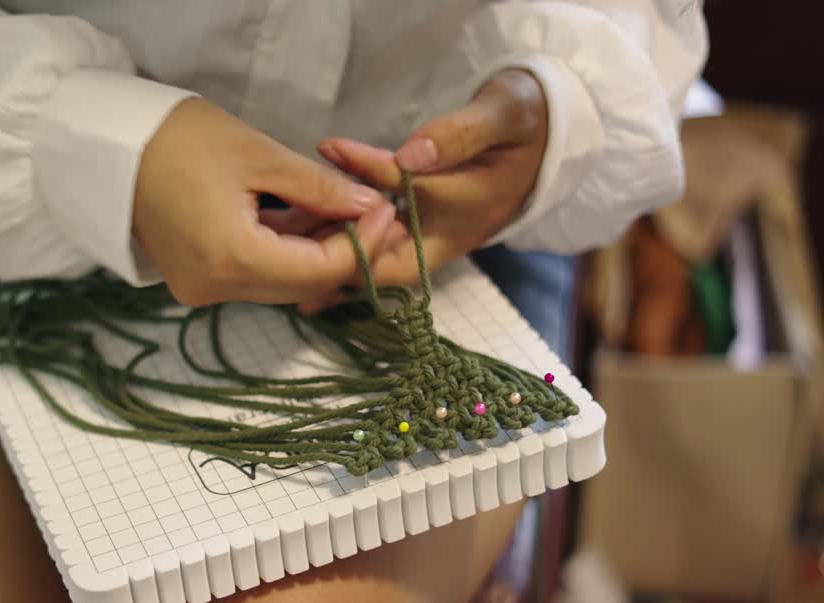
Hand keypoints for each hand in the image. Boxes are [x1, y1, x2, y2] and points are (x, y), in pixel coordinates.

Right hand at [133, 98, 393, 306]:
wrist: (108, 146)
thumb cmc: (178, 139)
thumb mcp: (258, 155)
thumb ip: (318, 187)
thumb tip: (366, 205)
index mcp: (232, 258)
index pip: (320, 270)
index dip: (361, 243)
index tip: (385, 209)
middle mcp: (216, 288)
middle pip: (302, 285)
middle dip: (343, 252)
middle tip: (371, 210)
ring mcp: (201, 290)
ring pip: (280, 284)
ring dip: (314, 253)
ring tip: (339, 209)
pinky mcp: (194, 281)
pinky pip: (253, 277)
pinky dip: (282, 254)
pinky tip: (301, 219)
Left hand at [308, 69, 547, 309]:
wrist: (538, 141)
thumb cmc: (520, 122)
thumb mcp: (503, 116)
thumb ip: (460, 134)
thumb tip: (412, 156)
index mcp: (473, 205)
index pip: (412, 191)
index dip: (372, 172)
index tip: (330, 146)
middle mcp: (450, 234)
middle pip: (392, 261)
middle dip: (345, 261)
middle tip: (295, 264)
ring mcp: (432, 239)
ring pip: (379, 260)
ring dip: (336, 260)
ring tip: (285, 259)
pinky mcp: (417, 237)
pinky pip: (376, 251)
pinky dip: (342, 250)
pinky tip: (300, 250)